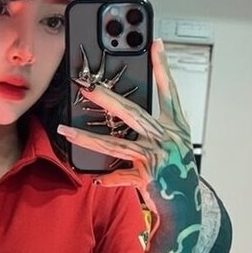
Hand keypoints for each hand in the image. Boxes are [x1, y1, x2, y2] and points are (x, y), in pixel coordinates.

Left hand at [57, 39, 199, 214]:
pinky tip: (97, 178)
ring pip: (116, 144)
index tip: (155, 44)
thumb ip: (152, 135)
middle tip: (88, 87)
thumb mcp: (172, 151)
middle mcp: (168, 139)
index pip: (169, 92)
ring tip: (65, 131)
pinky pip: (122, 175)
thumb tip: (126, 122)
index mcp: (176, 129)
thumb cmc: (177, 177)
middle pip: (133, 114)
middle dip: (108, 99)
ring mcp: (157, 157)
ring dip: (87, 138)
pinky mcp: (147, 176)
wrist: (186, 208)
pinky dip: (111, 178)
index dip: (163, 68)